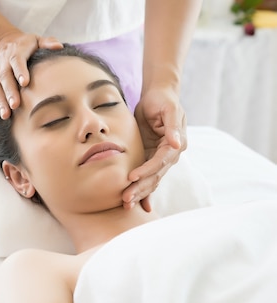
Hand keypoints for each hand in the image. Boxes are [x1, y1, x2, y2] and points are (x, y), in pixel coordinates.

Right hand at [0, 32, 62, 119]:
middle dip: (9, 92)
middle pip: (4, 77)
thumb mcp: (37, 40)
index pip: (17, 60)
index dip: (20, 71)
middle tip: (15, 105)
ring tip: (5, 115)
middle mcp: (3, 63)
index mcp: (16, 52)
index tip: (25, 83)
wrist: (6, 44)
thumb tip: (59, 47)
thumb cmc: (27, 45)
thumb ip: (47, 42)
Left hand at [123, 87, 186, 210]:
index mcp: (176, 144)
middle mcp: (170, 154)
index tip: (132, 177)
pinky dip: (143, 191)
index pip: (160, 161)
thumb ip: (172, 127)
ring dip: (140, 193)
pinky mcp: (150, 158)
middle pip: (155, 176)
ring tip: (126, 204)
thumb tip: (178, 145)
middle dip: (141, 188)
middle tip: (126, 198)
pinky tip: (137, 205)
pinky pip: (147, 177)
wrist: (158, 96)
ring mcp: (160, 158)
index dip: (147, 170)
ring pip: (151, 180)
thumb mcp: (169, 109)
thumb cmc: (163, 100)